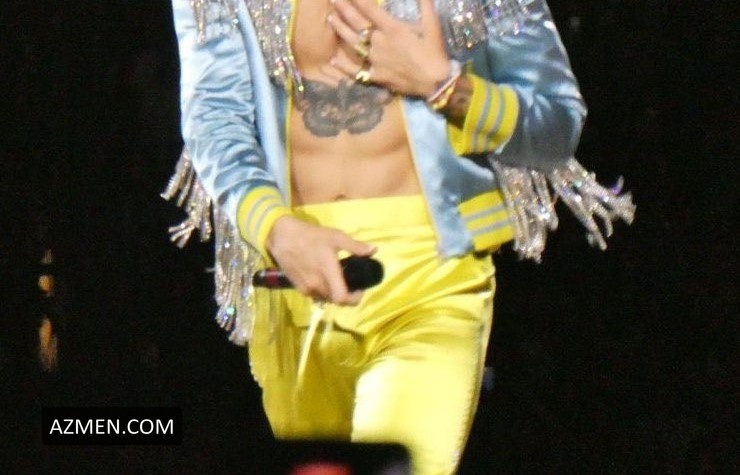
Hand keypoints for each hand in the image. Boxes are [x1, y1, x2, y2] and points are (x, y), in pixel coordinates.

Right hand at [265, 216, 376, 304]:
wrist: (282, 237)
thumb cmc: (311, 236)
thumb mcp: (336, 237)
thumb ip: (355, 246)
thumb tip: (374, 250)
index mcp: (328, 273)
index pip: (342, 299)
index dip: (355, 299)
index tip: (360, 289)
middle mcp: (317, 285)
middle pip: (336, 300)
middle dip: (346, 294)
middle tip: (351, 281)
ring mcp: (307, 288)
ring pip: (326, 298)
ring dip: (334, 293)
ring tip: (337, 278)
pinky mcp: (299, 288)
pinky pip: (316, 295)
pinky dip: (323, 290)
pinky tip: (323, 277)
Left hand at [327, 0, 450, 97]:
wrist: (435, 83)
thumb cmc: (434, 53)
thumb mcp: (432, 26)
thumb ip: (425, 6)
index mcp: (392, 28)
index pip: (370, 9)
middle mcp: (379, 42)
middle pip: (356, 22)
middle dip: (343, 8)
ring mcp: (375, 60)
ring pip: (353, 42)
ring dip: (340, 29)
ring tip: (330, 18)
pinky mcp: (375, 76)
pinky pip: (356, 70)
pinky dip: (343, 66)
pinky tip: (333, 60)